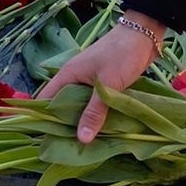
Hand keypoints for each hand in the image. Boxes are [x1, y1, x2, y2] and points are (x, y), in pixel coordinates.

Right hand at [40, 17, 164, 141]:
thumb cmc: (122, 54)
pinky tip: (100, 131)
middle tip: (64, 150)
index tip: (44, 142)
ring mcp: (89, 82)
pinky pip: (93, 104)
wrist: (144, 35)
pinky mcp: (103, 85)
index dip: (41, 119)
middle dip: (63, 126)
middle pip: (61, 107)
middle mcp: (74, 79)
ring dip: (81, 122)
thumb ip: (94, 111)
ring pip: (79, 107)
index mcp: (68, 75)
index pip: (44, 100)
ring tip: (82, 147)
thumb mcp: (108, 84)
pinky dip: (95, 116)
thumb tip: (81, 139)